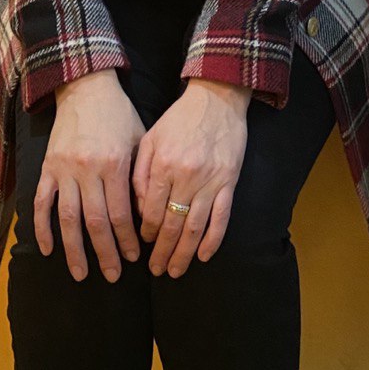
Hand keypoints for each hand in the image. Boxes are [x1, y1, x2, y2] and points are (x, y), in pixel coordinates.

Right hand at [34, 69, 145, 281]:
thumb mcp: (140, 138)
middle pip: (95, 221)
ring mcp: (64, 170)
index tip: (133, 258)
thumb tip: (144, 213)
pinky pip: (42, 203)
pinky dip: (43, 228)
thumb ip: (141, 174)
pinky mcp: (47, 167)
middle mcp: (87, 170)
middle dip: (104, 252)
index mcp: (115, 163)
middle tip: (112, 276)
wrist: (86, 87)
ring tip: (81, 273)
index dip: (126, 238)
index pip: (120, 212)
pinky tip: (48, 249)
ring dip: (74, 250)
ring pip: (67, 219)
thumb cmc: (119, 113)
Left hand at [132, 78, 250, 278]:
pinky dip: (213, 239)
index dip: (146, 232)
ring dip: (184, 253)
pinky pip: (221, 217)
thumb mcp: (151, 138)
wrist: (217, 98)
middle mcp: (187, 177)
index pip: (152, 211)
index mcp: (164, 166)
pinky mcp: (229, 182)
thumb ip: (140, 172)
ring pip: (195, 227)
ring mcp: (211, 181)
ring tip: (175, 271)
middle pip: (172, 225)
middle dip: (163, 252)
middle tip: (157, 270)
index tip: (143, 244)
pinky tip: (204, 255)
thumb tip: (139, 207)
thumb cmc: (180, 118)